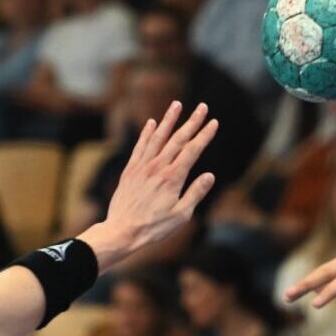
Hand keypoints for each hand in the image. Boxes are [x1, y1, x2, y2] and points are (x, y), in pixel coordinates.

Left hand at [83, 101, 217, 267]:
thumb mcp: (181, 215)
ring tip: (177, 105)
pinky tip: (152, 123)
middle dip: (192, 122)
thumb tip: (210, 175)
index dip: (204, 135)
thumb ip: (196, 193)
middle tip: (202, 107)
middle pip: (178, 139)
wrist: (122, 231)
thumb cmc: (154, 227)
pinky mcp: (130, 170)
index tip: (214, 123)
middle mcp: (158, 167)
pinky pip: (140, 146)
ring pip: (158, 137)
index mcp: (173, 178)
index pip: (193, 150)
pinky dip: (147, 133)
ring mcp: (142, 167)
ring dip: (169, 120)